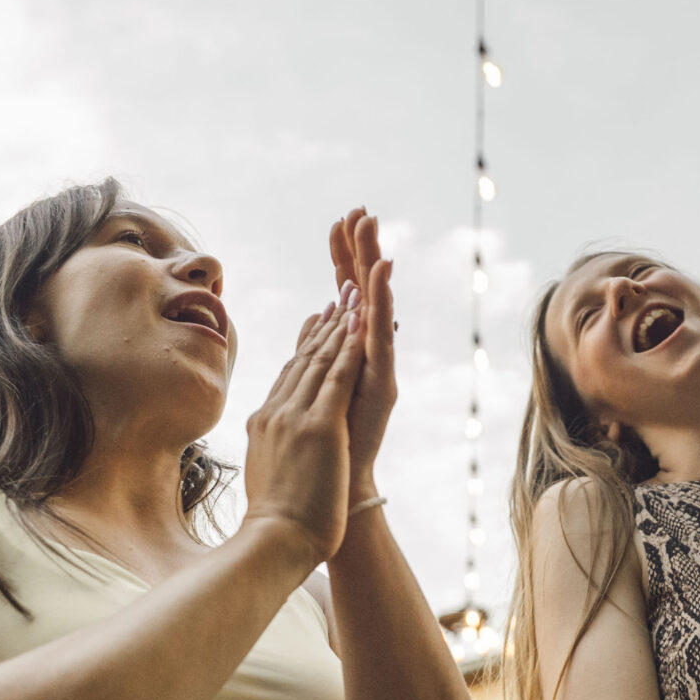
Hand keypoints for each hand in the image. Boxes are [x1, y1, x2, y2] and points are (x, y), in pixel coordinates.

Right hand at [240, 296, 364, 564]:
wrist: (276, 541)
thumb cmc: (274, 526)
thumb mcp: (267, 479)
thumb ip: (272, 457)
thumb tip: (272, 458)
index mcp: (262, 424)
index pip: (286, 376)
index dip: (303, 347)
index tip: (316, 324)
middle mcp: (274, 413)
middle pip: (301, 360)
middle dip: (323, 327)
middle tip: (340, 297)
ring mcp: (294, 417)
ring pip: (319, 362)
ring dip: (339, 327)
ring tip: (353, 298)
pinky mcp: (319, 426)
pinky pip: (337, 377)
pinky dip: (350, 349)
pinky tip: (361, 328)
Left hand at [325, 209, 397, 485]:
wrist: (340, 490)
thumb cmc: (329, 448)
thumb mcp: (316, 391)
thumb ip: (320, 352)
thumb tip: (317, 319)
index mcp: (348, 353)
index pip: (343, 295)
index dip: (342, 258)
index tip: (340, 220)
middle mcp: (367, 355)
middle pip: (362, 292)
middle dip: (359, 249)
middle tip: (360, 209)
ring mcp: (376, 366)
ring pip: (374, 305)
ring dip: (372, 262)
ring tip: (371, 224)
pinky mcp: (383, 380)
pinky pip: (379, 333)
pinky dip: (381, 300)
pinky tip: (381, 270)